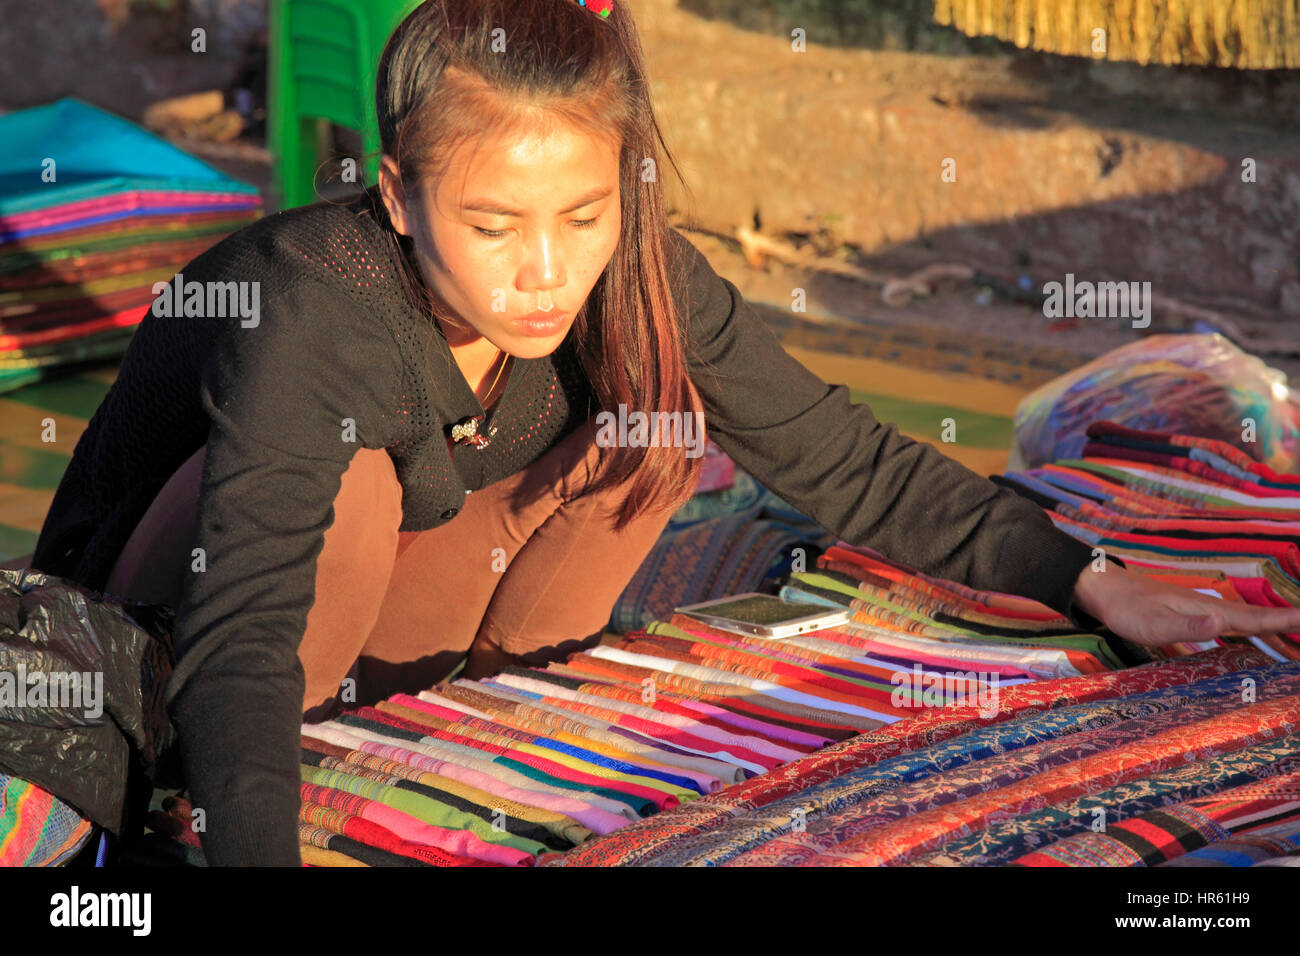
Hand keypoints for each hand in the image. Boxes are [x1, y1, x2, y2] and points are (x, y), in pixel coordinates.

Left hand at [1072, 561, 1299, 648]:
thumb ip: (1187, 626)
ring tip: (1296, 639)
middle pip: (1259, 620)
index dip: (1287, 621)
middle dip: (1289, 626)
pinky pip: (1231, 625)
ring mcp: (1203, 611)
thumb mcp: (1153, 624)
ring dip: (1273, 629)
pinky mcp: (1192, 615)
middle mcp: (1212, 609)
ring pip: (1247, 621)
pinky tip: (1252, 636)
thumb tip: (1220, 622)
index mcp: (1209, 611)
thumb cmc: (1128, 609)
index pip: (1256, 618)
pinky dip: (1250, 630)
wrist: (1106, 590)